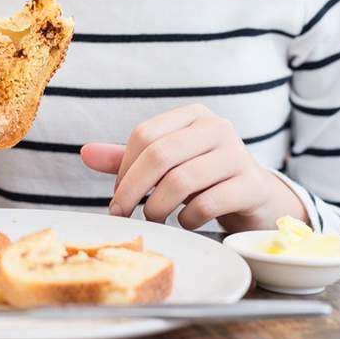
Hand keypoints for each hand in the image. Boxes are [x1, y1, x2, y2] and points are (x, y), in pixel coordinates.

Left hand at [81, 104, 307, 231]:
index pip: (144, 135)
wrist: (255, 198)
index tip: (117, 196)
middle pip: (160, 155)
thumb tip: (84, 152)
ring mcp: (238, 154)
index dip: (124, 169)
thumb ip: (126, 159)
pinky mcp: (251, 185)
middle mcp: (216, 127)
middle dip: (132, 190)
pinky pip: (207, 204)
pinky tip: (187, 222)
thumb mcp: (164, 165)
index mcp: (192, 116)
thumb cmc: (203, 178)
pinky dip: (187, 219)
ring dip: (157, 208)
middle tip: (121, 214)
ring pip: (181, 181)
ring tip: (155, 219)